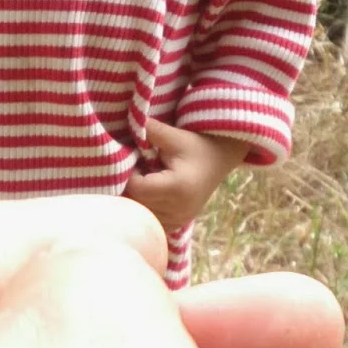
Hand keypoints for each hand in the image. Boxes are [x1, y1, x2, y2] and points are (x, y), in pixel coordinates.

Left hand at [125, 116, 246, 234]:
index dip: (127, 175)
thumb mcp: (174, 135)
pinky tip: (150, 194)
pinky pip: (152, 222)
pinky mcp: (178, 224)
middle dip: (129, 188)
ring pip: (142, 216)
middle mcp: (178, 209)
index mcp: (176, 187)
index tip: (132, 163)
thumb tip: (129, 124)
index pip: (136, 188)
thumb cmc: (196, 145)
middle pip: (137, 205)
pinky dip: (146, 210)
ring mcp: (179, 219)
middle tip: (134, 171)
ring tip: (143, 181)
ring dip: (137, 200)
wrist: (220, 159)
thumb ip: (150, 131)